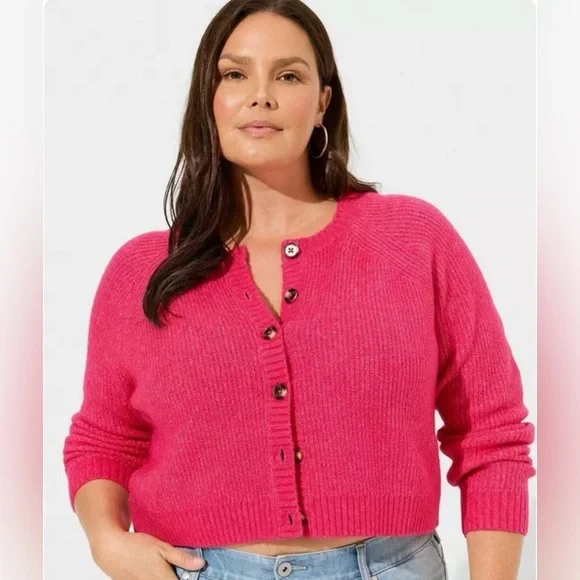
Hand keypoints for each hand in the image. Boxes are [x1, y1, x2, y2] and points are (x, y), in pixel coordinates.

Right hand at [90, 528, 205, 578]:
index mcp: (164, 579)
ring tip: (170, 569)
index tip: (196, 574)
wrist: (110, 550)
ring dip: (168, 576)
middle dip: (180, 577)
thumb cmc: (137, 546)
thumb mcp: (162, 547)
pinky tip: (158, 570)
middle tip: (183, 570)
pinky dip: (157, 577)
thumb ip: (181, 558)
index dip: (191, 579)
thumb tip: (201, 564)